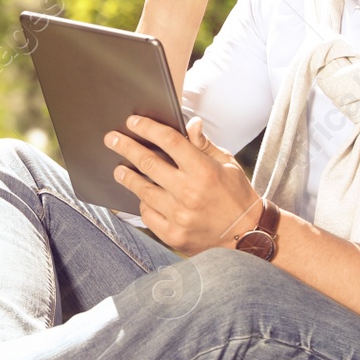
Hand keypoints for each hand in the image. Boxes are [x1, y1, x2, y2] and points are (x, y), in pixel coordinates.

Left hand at [104, 115, 263, 255]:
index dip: (148, 128)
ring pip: (143, 190)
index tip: (132, 122)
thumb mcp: (227, 165)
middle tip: (111, 139)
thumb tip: (191, 123)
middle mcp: (189, 193)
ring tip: (119, 169)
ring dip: (127, 177)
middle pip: (148, 163)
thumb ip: (204, 145)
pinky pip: (148, 215)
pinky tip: (141, 196)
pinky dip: (143, 204)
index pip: (169, 141)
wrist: (248, 236)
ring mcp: (179, 216)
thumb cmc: (236, 195)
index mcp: (203, 171)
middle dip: (126, 147)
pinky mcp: (173, 235)